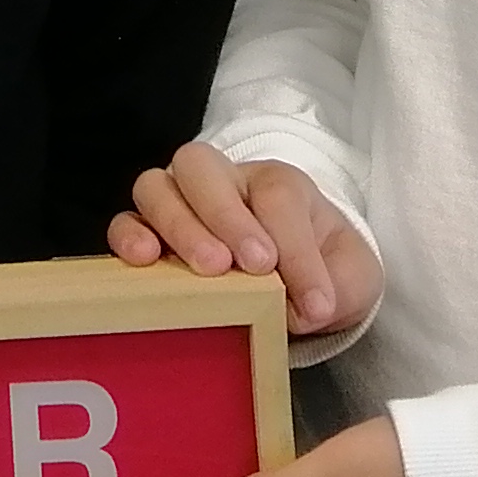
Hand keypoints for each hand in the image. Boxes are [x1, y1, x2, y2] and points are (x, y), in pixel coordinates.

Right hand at [108, 142, 379, 338]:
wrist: (305, 286)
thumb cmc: (325, 273)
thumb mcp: (352, 278)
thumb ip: (338, 286)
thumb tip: (301, 309)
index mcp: (277, 184)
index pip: (278, 197)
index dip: (297, 250)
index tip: (315, 304)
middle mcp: (223, 183)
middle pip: (203, 167)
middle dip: (227, 215)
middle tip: (255, 266)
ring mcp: (179, 204)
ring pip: (157, 185)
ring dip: (179, 225)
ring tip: (207, 270)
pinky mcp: (150, 235)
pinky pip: (125, 221)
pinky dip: (130, 236)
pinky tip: (144, 262)